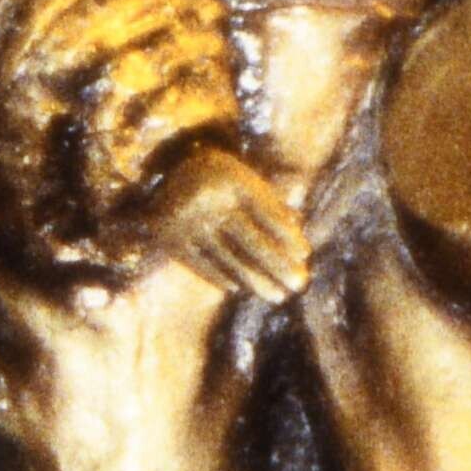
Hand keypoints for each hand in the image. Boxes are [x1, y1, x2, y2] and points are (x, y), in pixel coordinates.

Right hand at [127, 140, 313, 302]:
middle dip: (277, 265)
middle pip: (250, 240)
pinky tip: (240, 289)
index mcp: (231, 180)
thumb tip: (301, 251)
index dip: (287, 235)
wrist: (165, 174)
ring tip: (277, 296)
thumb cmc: (220, 180)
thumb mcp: (245, 181)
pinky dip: (223, 278)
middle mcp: (208, 200)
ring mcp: (187, 222)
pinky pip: (203, 265)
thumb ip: (274, 208)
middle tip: (299, 284)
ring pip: (228, 259)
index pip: (265, 212)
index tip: (305, 255)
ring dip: (256, 281)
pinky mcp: (169, 239)